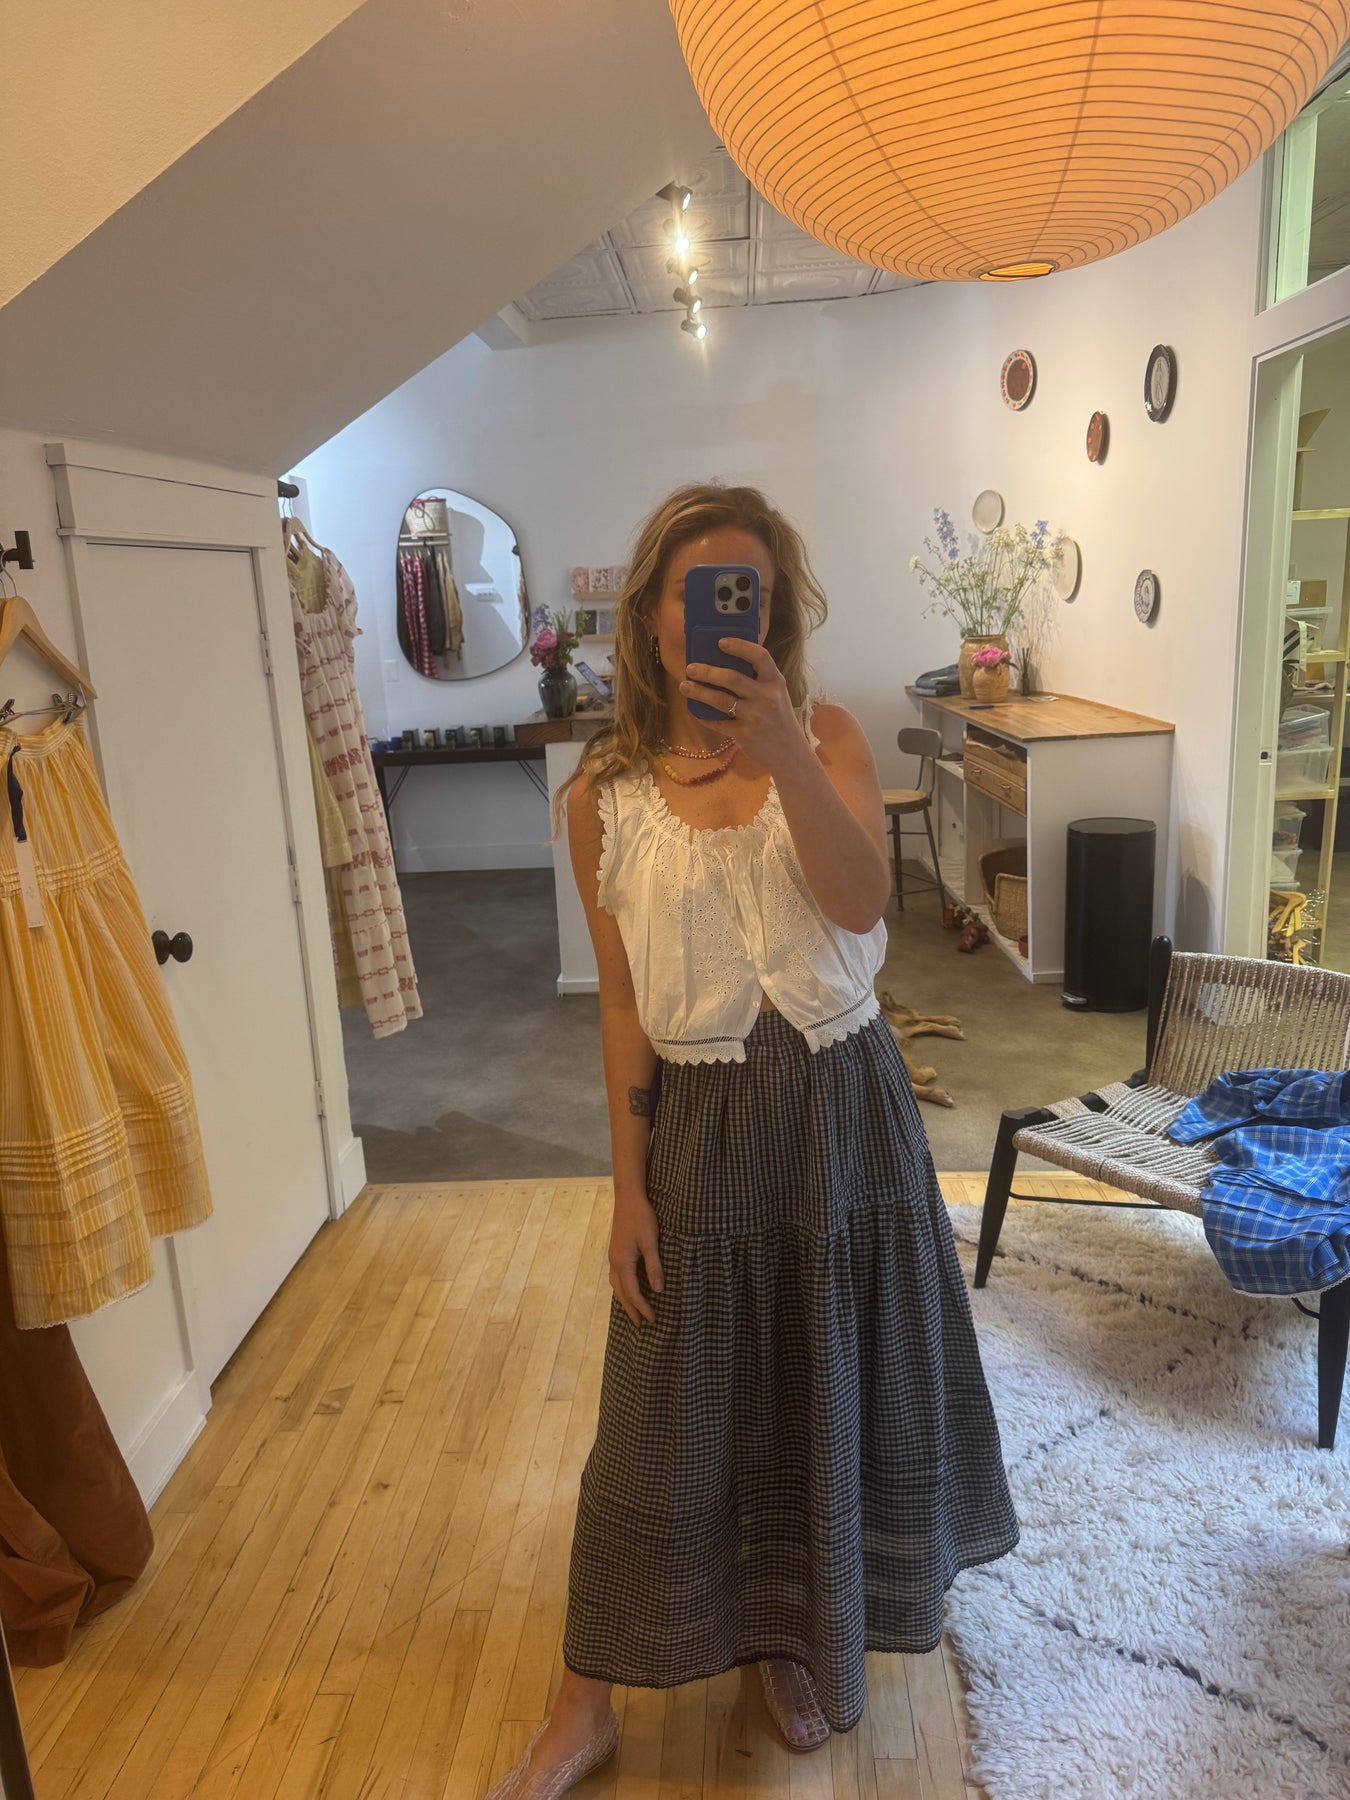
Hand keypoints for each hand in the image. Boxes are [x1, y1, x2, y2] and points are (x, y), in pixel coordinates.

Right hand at [609, 1193, 663, 1326]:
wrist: (628, 1198)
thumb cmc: (641, 1217)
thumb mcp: (651, 1242)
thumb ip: (654, 1266)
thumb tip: (657, 1290)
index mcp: (622, 1262)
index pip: (633, 1292)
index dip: (642, 1307)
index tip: (652, 1319)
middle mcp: (614, 1262)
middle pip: (621, 1293)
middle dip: (631, 1309)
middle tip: (641, 1325)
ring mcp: (613, 1256)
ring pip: (617, 1286)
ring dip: (625, 1300)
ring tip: (634, 1311)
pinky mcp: (616, 1251)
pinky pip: (617, 1277)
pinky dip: (622, 1288)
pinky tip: (628, 1288)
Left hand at [679, 639, 807, 773]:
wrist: (789, 753)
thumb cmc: (779, 718)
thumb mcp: (777, 694)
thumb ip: (759, 679)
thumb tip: (727, 660)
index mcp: (776, 682)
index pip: (760, 656)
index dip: (740, 646)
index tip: (720, 642)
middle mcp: (766, 697)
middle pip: (732, 678)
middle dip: (707, 671)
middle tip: (691, 668)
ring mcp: (754, 717)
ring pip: (720, 700)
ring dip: (698, 692)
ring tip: (684, 685)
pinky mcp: (743, 735)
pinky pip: (717, 722)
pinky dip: (703, 715)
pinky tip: (694, 709)